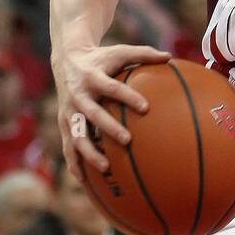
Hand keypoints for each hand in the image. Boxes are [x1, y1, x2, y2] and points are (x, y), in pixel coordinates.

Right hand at [52, 43, 170, 179]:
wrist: (66, 60)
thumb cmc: (101, 58)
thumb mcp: (119, 52)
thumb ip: (144, 54)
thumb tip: (170, 56)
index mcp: (92, 77)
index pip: (112, 88)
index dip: (127, 97)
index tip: (145, 107)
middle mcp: (78, 95)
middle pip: (92, 114)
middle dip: (108, 128)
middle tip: (128, 140)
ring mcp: (68, 112)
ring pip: (76, 135)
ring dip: (89, 152)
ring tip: (105, 167)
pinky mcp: (64, 123)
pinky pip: (67, 146)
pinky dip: (74, 163)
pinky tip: (84, 182)